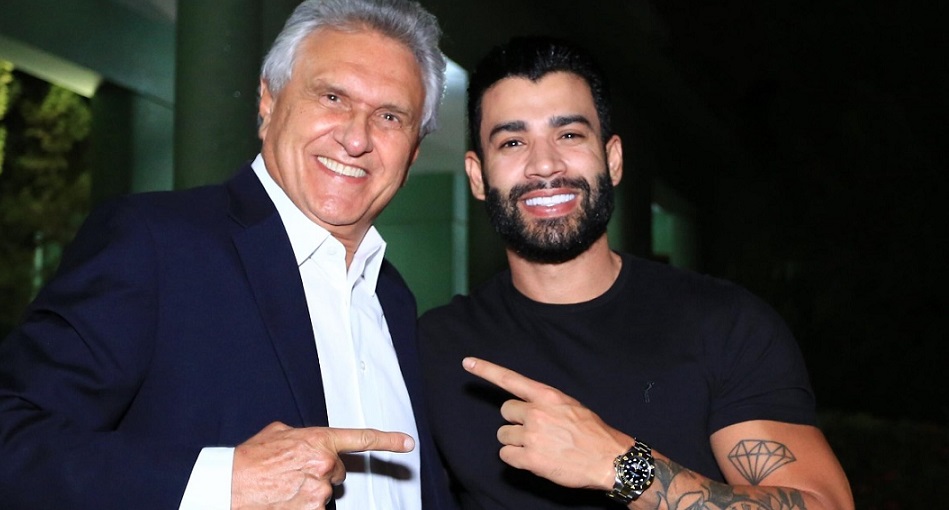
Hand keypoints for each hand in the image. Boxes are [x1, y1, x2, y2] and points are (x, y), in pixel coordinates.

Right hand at [231, 421, 413, 508]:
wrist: (228, 486)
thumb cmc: (250, 460)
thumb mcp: (279, 433)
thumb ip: (304, 436)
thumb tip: (312, 443)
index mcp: (318, 441)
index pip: (361, 439)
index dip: (388, 441)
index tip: (407, 443)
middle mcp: (324, 465)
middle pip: (338, 472)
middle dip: (321, 472)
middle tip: (294, 471)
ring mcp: (319, 492)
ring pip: (325, 492)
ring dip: (310, 490)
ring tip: (284, 485)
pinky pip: (316, 508)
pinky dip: (302, 504)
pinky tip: (285, 498)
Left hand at [463, 357, 632, 490]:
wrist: (609, 460)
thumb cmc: (593, 433)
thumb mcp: (571, 406)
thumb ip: (546, 403)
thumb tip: (527, 408)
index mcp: (547, 396)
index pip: (510, 379)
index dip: (486, 370)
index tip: (467, 362)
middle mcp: (536, 412)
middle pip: (505, 412)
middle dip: (516, 421)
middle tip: (536, 431)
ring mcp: (532, 436)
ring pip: (503, 435)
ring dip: (516, 442)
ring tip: (538, 447)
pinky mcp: (530, 459)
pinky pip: (506, 456)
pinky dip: (516, 459)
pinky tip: (535, 459)